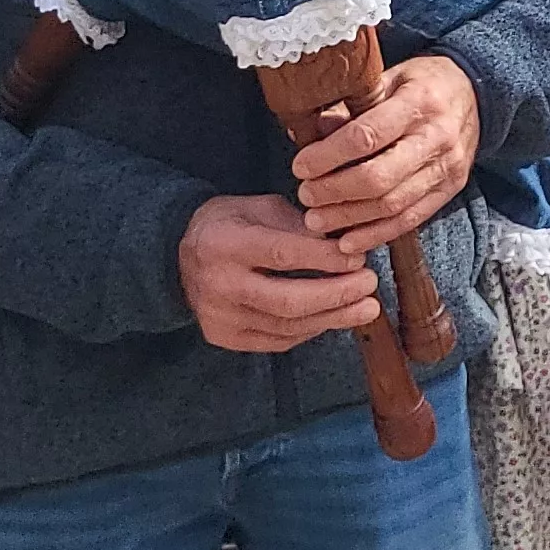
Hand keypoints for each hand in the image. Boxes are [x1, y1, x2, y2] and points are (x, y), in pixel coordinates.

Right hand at [179, 195, 379, 352]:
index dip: (325, 259)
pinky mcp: (223, 338)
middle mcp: (218, 285)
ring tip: (366, 307)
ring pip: (286, 326)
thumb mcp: (261, 208)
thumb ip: (299, 226)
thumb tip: (344, 247)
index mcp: (225, 244)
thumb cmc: (232, 224)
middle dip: (336, 296)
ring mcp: (219, 317)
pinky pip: (277, 341)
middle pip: (287, 301)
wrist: (179, 255)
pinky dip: (311, 330)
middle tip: (370, 285)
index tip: (359, 258)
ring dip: (332, 318)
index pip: (283, 255)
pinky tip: (334, 317)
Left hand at [292, 53, 479, 252]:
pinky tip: (348, 241)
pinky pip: (411, 219)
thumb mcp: (389, 77)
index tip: (301, 166)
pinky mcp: (450, 189)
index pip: (367, 136)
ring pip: (392, 204)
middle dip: (335, 191)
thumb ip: (352, 104)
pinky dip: (377, 234)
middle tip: (306, 195)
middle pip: (379, 178)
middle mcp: (437, 138)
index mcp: (418, 102)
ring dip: (349, 218)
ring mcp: (447, 167)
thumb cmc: (422, 83)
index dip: (328, 156)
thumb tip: (308, 130)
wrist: (476, 93)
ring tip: (316, 220)